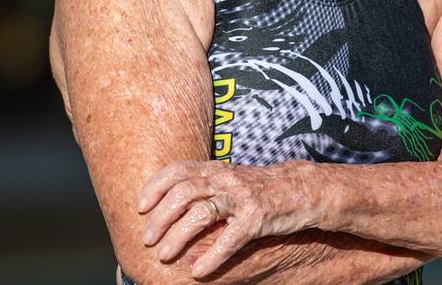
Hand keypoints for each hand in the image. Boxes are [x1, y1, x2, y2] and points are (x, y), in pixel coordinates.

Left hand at [136, 159, 317, 277]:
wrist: (301, 190)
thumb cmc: (260, 188)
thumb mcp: (230, 178)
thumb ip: (204, 184)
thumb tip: (168, 200)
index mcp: (216, 170)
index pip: (178, 170)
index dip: (155, 186)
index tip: (140, 207)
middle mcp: (226, 180)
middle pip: (184, 193)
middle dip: (160, 217)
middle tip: (147, 239)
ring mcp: (242, 198)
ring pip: (202, 214)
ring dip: (178, 236)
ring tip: (163, 255)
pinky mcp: (258, 218)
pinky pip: (231, 238)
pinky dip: (212, 256)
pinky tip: (198, 271)